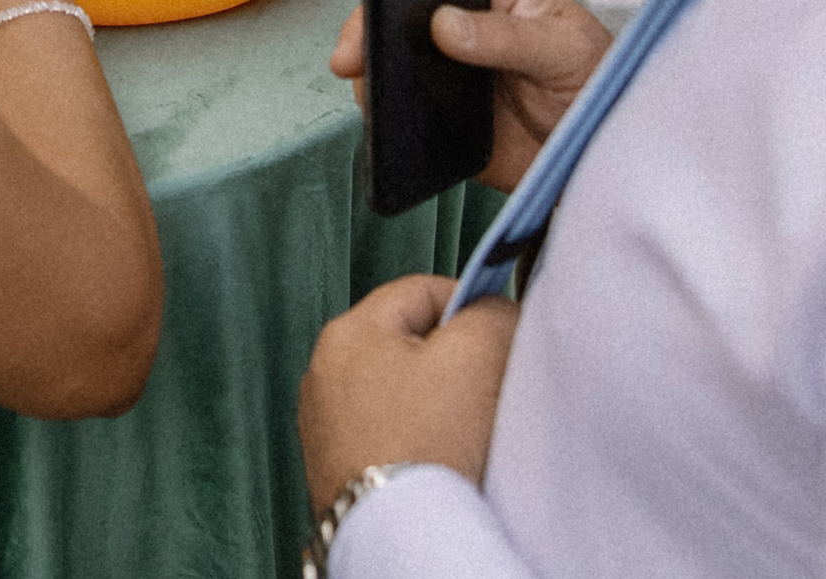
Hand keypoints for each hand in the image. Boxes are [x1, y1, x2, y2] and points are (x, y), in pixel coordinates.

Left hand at [301, 275, 518, 505]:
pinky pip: (392, 435)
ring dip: (439, 403)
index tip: (501, 332)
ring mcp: (326, 425)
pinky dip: (421, 440)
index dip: (471, 304)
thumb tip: (494, 310)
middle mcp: (324, 374)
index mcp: (347, 332)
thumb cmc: (427, 442)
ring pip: (401, 392)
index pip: (422, 291)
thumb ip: (491, 313)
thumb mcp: (475, 354)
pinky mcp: (338, 468)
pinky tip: (442, 460)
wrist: (398, 533)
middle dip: (455, 358)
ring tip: (467, 430)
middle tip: (489, 383)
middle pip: (410, 343)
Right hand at [331, 0, 610, 192]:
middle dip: (371, 37)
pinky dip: (390, 122)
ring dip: (377, 80)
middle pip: (404, 23)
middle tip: (352, 61)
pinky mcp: (446, 122)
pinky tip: (387, 125)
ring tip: (370, 95)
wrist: (606, 159)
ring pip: (398, 70)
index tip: (377, 18)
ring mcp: (453, 78)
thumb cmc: (602, 86)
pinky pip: (406, 118)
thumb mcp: (565, 51)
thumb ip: (509, 37)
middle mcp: (468, 32)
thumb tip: (446, 23)